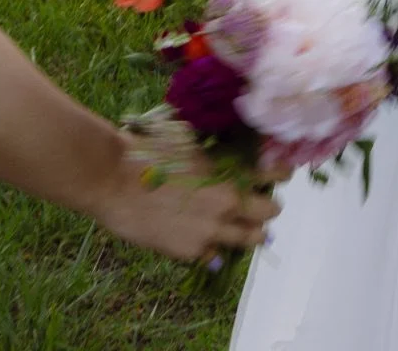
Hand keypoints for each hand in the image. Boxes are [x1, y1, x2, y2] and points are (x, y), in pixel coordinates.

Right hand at [95, 136, 277, 261]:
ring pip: (251, 239)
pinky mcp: (192, 251)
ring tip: (244, 227)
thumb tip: (233, 154)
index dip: (281, 175)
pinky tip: (205, 235)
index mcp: (232, 171)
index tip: (282, 174)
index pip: (275, 176)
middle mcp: (230, 203)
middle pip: (270, 212)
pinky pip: (216, 253)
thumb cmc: (151, 151)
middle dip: (268, 208)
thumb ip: (219, 155)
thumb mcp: (194, 143)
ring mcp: (212, 231)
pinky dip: (214, 245)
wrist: (115, 179)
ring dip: (250, 232)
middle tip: (261, 203)